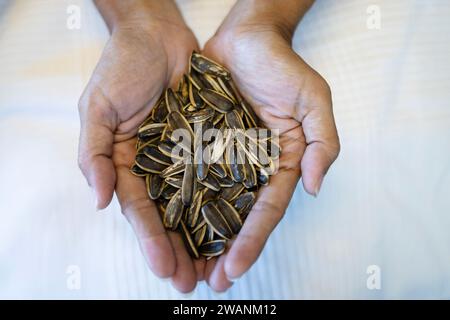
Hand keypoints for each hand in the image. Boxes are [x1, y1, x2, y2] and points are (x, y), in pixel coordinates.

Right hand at [78, 1, 203, 291]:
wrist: (157, 35)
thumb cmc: (122, 68)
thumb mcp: (98, 108)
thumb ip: (95, 154)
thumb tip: (100, 200)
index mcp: (130, 164)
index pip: (141, 211)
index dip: (151, 240)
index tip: (163, 267)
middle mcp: (161, 166)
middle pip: (172, 216)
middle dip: (180, 250)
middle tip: (191, 281)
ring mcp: (188, 155)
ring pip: (199, 203)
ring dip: (205, 236)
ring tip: (216, 267)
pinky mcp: (212, 141)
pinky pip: (222, 173)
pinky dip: (227, 199)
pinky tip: (236, 225)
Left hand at [202, 2, 339, 290]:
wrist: (246, 38)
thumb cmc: (282, 67)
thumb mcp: (314, 101)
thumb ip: (323, 143)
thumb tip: (314, 187)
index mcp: (279, 164)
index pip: (266, 210)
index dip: (252, 241)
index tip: (235, 268)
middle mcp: (249, 168)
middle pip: (235, 217)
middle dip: (223, 251)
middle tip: (205, 282)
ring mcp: (221, 158)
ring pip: (208, 204)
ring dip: (195, 237)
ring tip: (181, 268)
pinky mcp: (197, 144)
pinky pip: (185, 175)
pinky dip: (176, 201)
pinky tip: (163, 225)